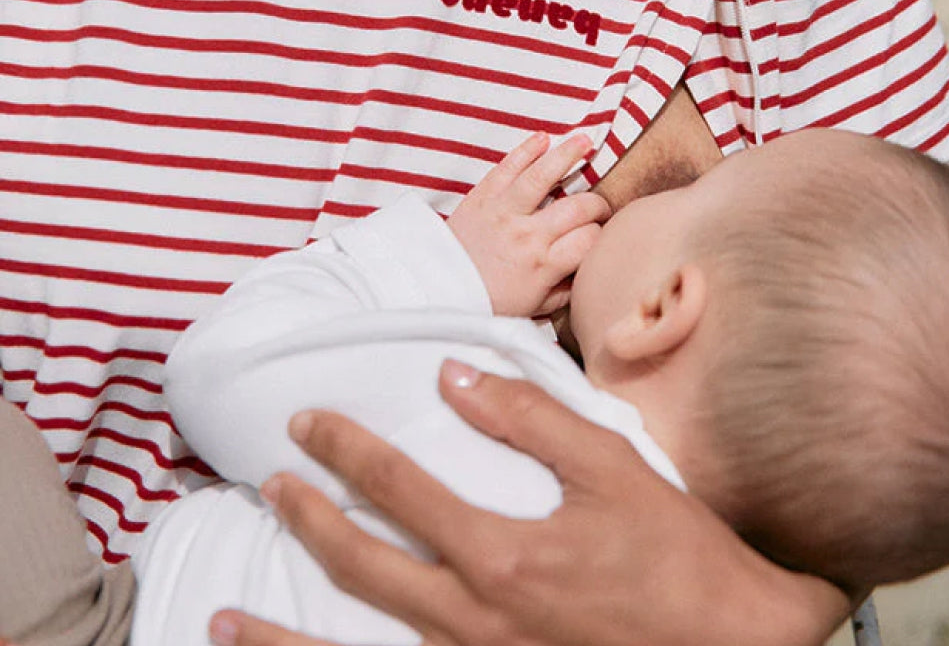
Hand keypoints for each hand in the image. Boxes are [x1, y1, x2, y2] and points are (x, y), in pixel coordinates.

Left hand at [208, 365, 850, 645]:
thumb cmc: (677, 556)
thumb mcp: (611, 468)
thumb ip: (528, 418)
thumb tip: (455, 374)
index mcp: (502, 552)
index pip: (398, 486)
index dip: (346, 449)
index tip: (307, 423)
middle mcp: (474, 620)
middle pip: (362, 566)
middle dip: (309, 518)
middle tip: (273, 484)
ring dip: (281, 636)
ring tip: (226, 617)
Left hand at [448, 133, 608, 315]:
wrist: (436, 291)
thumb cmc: (487, 302)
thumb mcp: (533, 308)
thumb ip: (564, 291)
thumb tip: (588, 274)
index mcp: (542, 265)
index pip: (589, 240)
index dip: (603, 234)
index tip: (604, 233)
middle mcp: (526, 235)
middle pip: (577, 207)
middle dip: (597, 203)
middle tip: (599, 206)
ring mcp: (503, 212)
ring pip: (542, 176)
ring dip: (567, 154)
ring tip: (585, 140)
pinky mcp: (482, 197)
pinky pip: (506, 168)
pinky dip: (525, 150)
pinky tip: (542, 138)